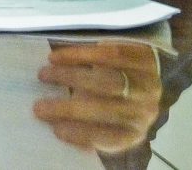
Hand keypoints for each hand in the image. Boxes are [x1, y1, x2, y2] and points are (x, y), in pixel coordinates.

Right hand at [34, 38, 162, 154]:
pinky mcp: (144, 58)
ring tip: (44, 73)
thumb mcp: (109, 121)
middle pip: (105, 109)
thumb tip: (54, 122)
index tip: (55, 129)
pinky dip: (81, 54)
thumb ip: (90, 123)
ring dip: (71, 76)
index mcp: (134, 131)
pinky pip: (111, 54)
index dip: (83, 135)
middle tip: (39, 105)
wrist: (153, 74)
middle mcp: (144, 111)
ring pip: (107, 80)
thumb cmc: (119, 102)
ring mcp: (147, 84)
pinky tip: (59, 56)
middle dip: (70, 109)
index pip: (111, 138)